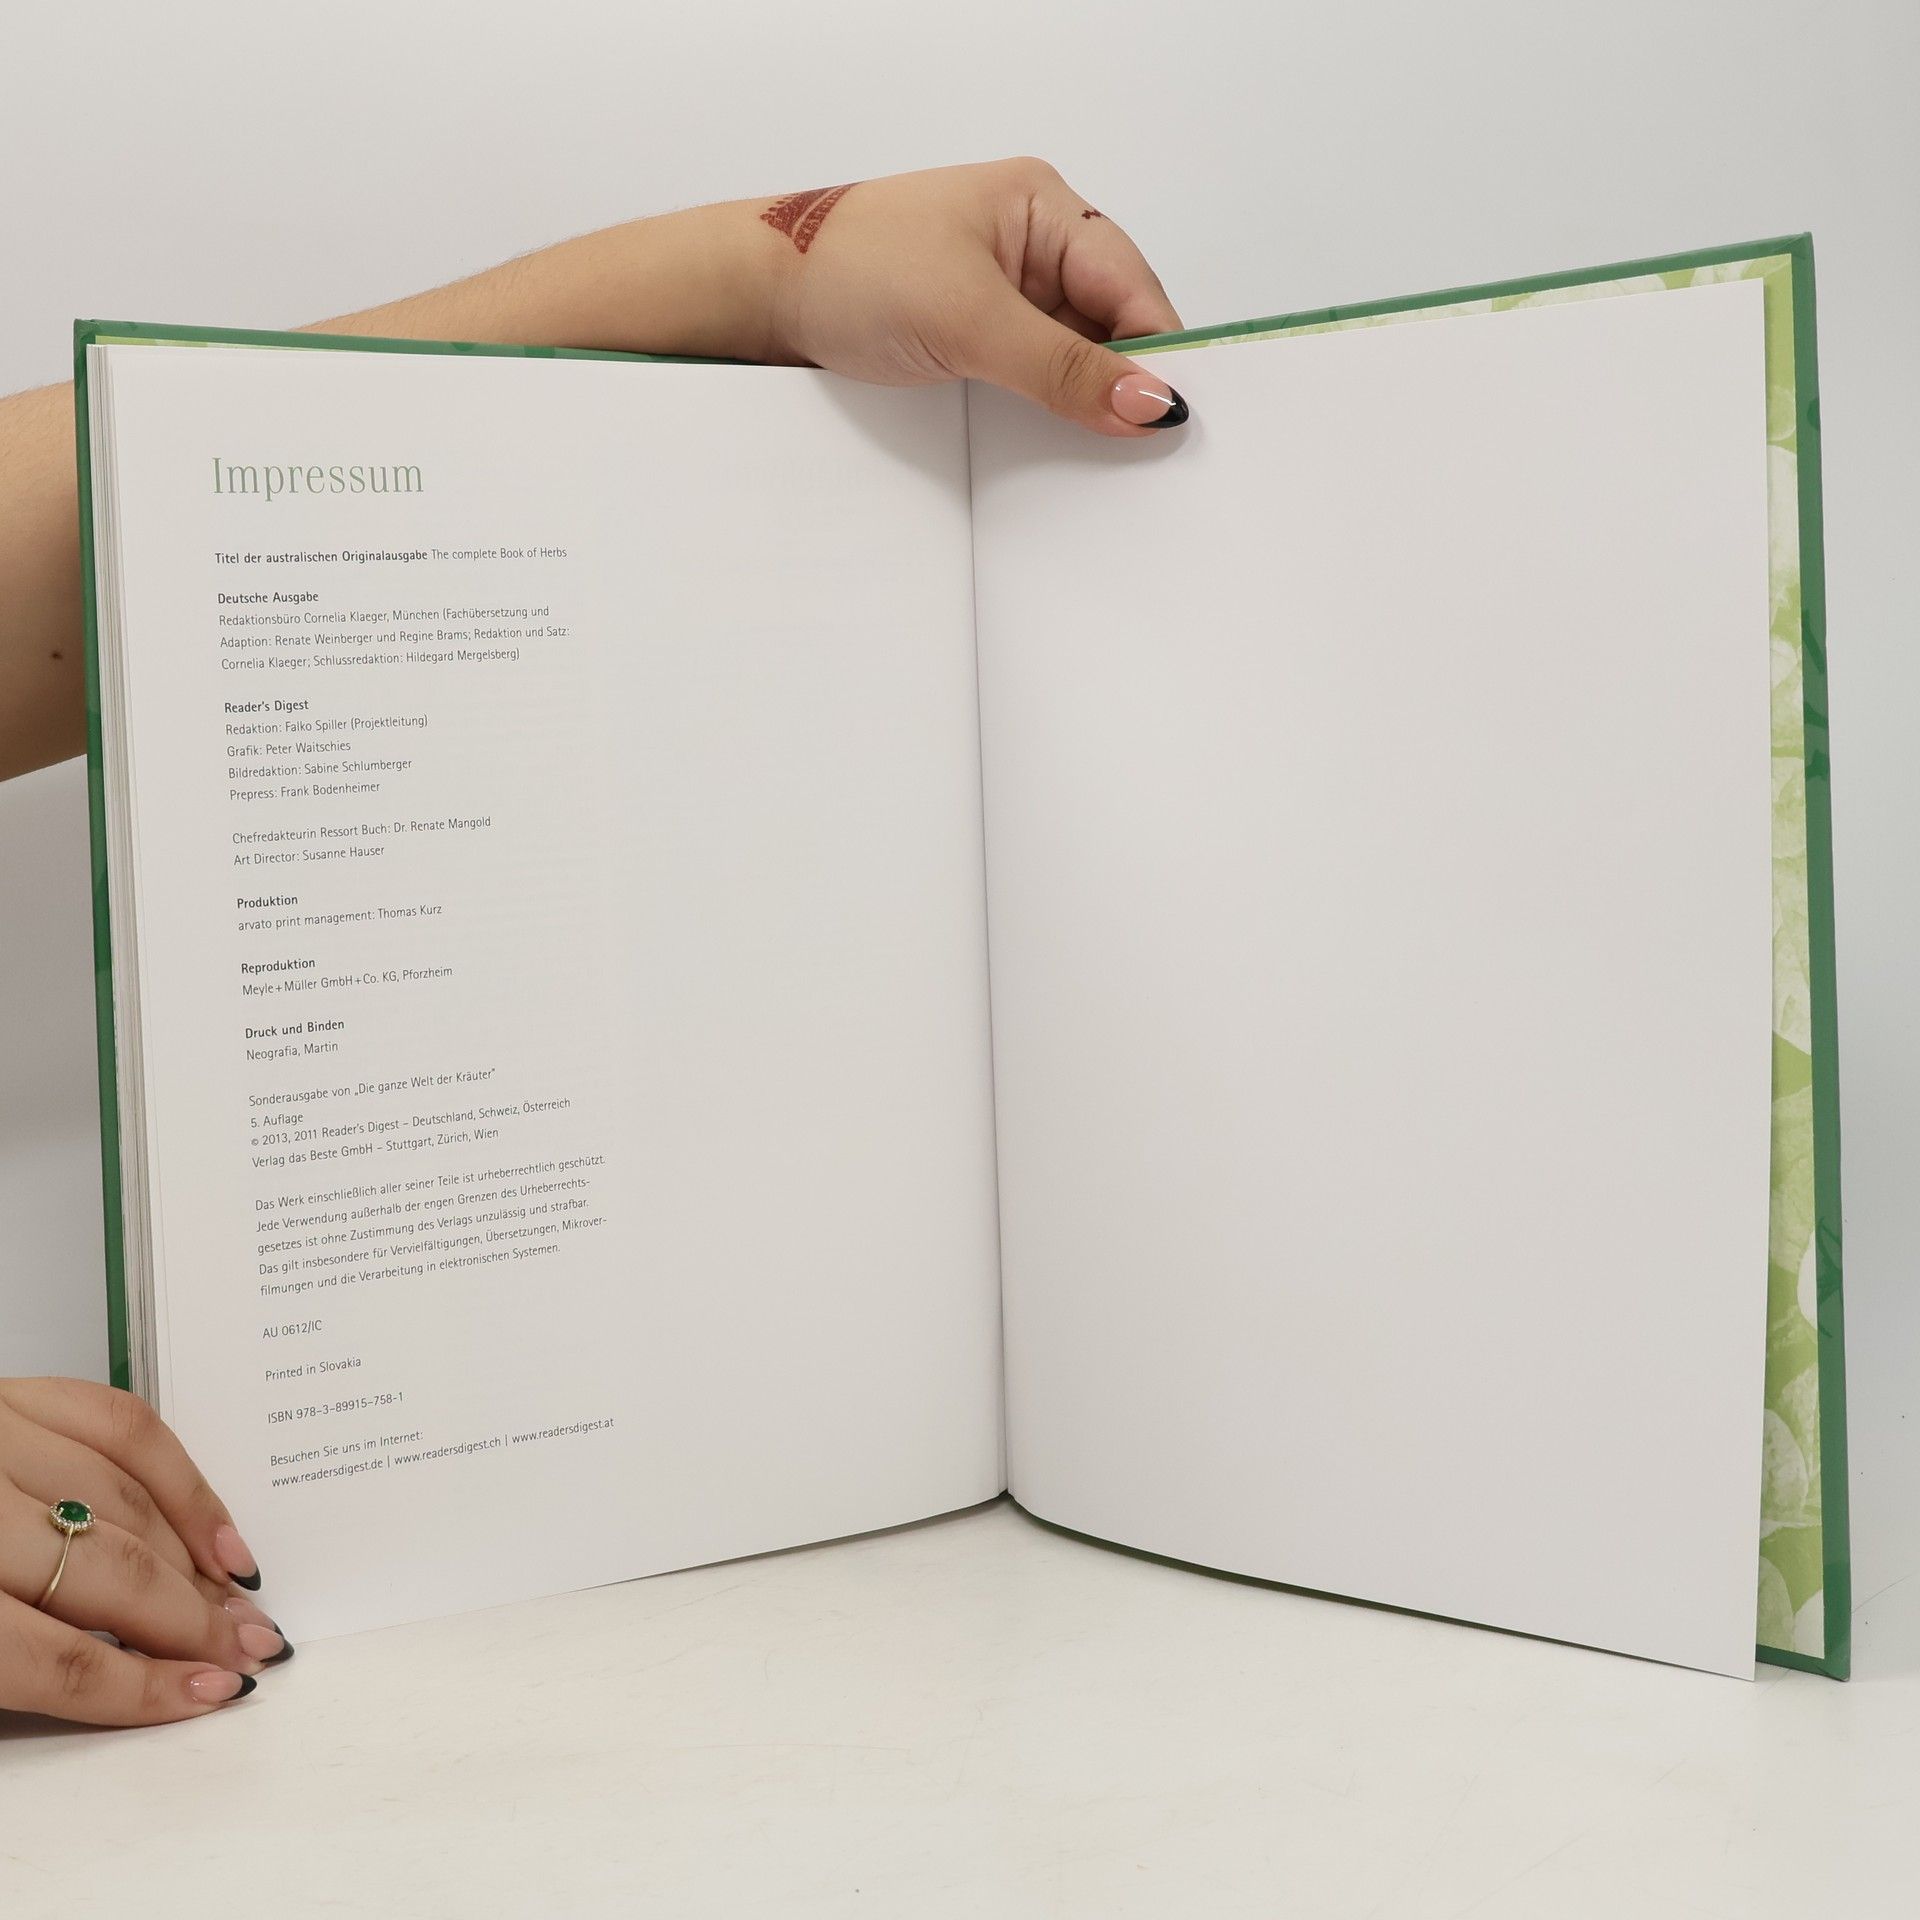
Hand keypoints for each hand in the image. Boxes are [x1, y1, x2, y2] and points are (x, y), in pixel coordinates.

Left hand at [0, 1379, 287, 1724]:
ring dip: (199, 1556)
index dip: (142, 1686)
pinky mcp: (16, 1392)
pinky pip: (122, 1423)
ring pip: (128, 1500)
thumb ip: (26, 1657)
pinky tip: (213, 1524)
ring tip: (241, 1596)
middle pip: (109, 1575)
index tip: (207, 1694)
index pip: (57, 1658)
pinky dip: (181, 1474)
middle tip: (247, 1647)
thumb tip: (142, 1666)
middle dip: (192, 1620)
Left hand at [752, 158, 1190, 435]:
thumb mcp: (970, 320)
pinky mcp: (974, 340)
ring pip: (1074, 361)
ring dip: (1083, 407)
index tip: (1176, 423)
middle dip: (1125, 385)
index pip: (1133, 287)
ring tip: (1103, 462)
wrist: (759, 296)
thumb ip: (1064, 367)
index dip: (1160, 353)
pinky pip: (1034, 382)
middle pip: (1113, 325)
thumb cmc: (851, 271)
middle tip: (1148, 456)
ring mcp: (1002, 296)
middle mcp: (1032, 246)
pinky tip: (1057, 452)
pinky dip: (1047, 416)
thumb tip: (1154, 404)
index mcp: (1044, 208)